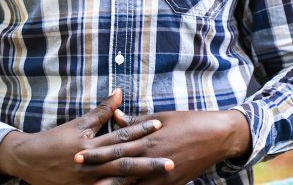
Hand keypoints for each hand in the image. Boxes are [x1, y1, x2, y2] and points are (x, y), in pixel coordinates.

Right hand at [0, 89, 173, 184]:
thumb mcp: (79, 123)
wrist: (29, 161)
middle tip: (171, 163)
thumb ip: (102, 110)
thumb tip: (120, 92)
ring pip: (119, 183)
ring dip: (139, 181)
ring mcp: (89, 183)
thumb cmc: (56, 139)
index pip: (122, 136)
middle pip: (126, 164)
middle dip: (149, 164)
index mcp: (93, 145)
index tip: (160, 124)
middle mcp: (93, 166)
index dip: (141, 130)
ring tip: (160, 180)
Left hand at [78, 108, 251, 184]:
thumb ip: (137, 121)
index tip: (77, 156)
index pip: (116, 148)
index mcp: (149, 140)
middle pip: (119, 170)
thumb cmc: (188, 122)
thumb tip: (115, 117)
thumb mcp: (162, 117)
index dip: (96, 154)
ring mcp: (162, 176)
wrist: (215, 137)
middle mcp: (153, 160)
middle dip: (97, 173)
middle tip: (77, 174)